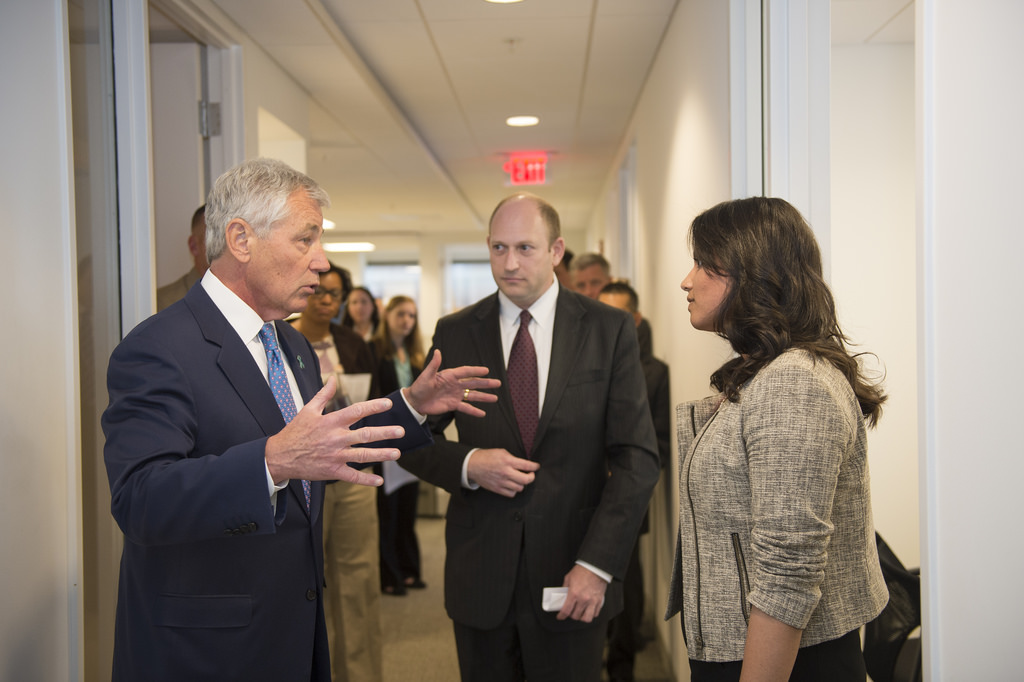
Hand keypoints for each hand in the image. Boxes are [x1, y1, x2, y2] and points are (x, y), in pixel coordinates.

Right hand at [265, 376, 404, 486]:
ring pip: (362, 455)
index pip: (356, 411)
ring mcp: (335, 456)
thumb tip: (333, 378)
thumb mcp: (308, 410)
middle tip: (401, 431)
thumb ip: (323, 394)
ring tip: (397, 453)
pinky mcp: (332, 471)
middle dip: (385, 433)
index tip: (389, 403)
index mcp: (331, 422)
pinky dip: (366, 480)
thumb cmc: (295, 432)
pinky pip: (352, 476)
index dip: (374, 406)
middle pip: (365, 434)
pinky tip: (379, 480)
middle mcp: (336, 438)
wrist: (279, 456)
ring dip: (381, 455)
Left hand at [403, 349, 499, 416]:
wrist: (414, 402)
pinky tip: (483, 413)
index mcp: (450, 375)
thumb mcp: (426, 376)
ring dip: (484, 397)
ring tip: (495, 398)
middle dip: (486, 383)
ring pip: (472, 396)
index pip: (466, 372)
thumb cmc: (419, 387)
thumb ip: (434, 365)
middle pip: (473, 383)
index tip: (486, 371)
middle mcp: (455, 384)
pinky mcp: (453, 405)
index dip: (476, 371)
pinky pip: (465, 408)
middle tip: (498, 383)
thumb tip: (437, 351)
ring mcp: (455, 395)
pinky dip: (474, 411)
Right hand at [465, 448, 538, 496]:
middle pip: (526, 480)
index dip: (535, 466)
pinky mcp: (497, 489)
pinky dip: (514, 490)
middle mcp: (506, 472)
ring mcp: (501, 482)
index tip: (536, 466)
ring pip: (520, 488)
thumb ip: (513, 458)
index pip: (527, 465)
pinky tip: (513, 485)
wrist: (472, 465)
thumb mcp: (501, 452)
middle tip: (531, 474)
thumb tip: (523, 464)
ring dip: (522, 483)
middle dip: (532, 477)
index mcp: (507, 461)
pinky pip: (511, 494)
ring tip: (520, 479)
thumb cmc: (486, 457)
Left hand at [556, 564, 607, 622]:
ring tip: (580, 613)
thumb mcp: (569, 578)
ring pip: (587, 618)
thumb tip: (561, 595)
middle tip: (570, 612)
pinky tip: (588, 610)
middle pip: (575, 616)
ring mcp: (592, 601)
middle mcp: (583, 599)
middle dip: (571, 615)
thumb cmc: (583, 571)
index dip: (561, 616)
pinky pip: (595, 613)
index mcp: (574, 593)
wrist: (596, 567)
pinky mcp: (599, 601)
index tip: (560, 616)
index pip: (566, 610)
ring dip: (582, 618)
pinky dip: (591, 614)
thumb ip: (565, 588)